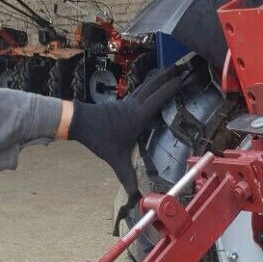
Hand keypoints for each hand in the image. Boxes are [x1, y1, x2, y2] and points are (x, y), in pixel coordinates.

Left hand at [67, 70, 182, 192]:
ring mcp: (127, 102)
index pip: (158, 99)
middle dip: (168, 75)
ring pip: (146, 85)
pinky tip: (150, 86)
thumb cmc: (98, 138)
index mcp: (137, 116)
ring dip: (158, 77)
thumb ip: (126, 175)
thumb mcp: (114, 158)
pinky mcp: (121, 103)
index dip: (171, 88)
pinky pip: (140, 90)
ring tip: (169, 69)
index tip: (183, 79)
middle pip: (153, 85)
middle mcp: (134, 105)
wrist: (79, 122)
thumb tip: (135, 195)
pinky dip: (149, 85)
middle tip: (181, 66)